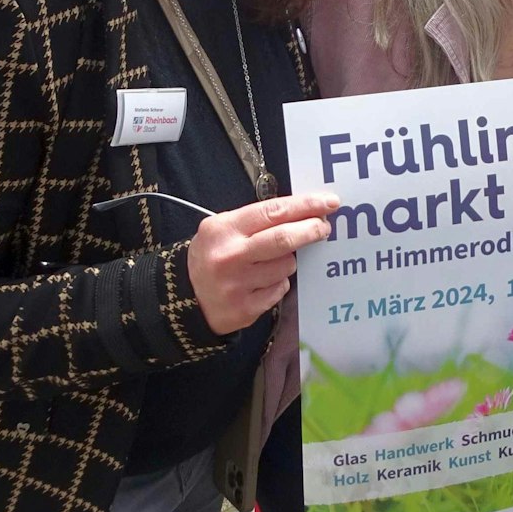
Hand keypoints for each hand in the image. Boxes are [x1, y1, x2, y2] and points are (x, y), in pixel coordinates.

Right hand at [186, 192, 338, 333]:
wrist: (184, 298)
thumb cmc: (213, 256)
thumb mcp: (223, 229)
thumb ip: (258, 221)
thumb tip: (304, 212)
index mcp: (224, 229)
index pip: (272, 212)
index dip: (305, 206)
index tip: (328, 202)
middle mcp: (229, 256)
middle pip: (283, 239)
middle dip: (311, 230)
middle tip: (324, 228)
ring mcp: (237, 285)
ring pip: (286, 266)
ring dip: (287, 262)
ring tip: (269, 263)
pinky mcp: (245, 309)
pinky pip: (280, 289)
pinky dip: (278, 284)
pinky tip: (262, 282)